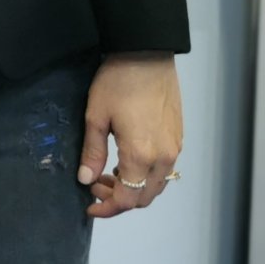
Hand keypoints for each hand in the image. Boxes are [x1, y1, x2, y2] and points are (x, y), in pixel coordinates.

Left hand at [78, 53, 182, 218]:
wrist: (147, 55)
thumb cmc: (117, 83)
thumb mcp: (96, 117)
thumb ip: (92, 152)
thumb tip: (86, 180)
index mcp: (142, 155)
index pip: (128, 199)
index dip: (107, 208)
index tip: (89, 206)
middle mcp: (164, 157)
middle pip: (145, 197)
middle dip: (119, 200)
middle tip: (95, 186)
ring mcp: (175, 148)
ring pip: (157, 185)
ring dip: (133, 188)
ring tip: (108, 174)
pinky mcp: (178, 138)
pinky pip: (164, 170)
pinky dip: (145, 176)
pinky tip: (126, 161)